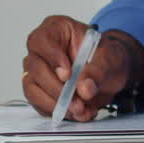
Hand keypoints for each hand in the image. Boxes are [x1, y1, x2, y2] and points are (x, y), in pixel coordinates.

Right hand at [22, 16, 138, 122]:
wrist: (110, 73)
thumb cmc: (106, 56)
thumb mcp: (109, 58)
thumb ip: (97, 71)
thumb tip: (85, 89)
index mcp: (56, 29)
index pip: (42, 40)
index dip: (52, 57)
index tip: (68, 74)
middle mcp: (42, 49)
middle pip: (35, 67)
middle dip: (57, 89)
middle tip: (78, 101)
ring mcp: (37, 70)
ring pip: (32, 88)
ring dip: (56, 104)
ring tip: (80, 110)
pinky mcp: (39, 89)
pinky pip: (38, 103)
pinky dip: (57, 111)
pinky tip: (77, 113)